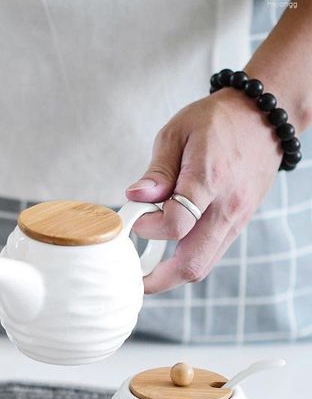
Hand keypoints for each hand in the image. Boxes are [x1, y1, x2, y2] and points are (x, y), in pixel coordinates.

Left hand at [126, 89, 281, 293]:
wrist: (264, 118)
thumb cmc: (216, 122)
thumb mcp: (177, 133)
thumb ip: (157, 171)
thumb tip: (135, 197)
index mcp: (209, 179)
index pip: (175, 225)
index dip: (147, 227)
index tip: (135, 217)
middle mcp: (227, 207)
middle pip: (192, 264)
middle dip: (159, 280)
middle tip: (134, 280)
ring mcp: (237, 219)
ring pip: (203, 265)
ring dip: (172, 274)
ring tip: (147, 267)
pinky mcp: (239, 223)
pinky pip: (212, 253)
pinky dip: (187, 259)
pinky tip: (170, 250)